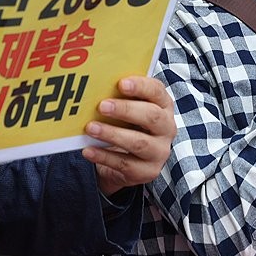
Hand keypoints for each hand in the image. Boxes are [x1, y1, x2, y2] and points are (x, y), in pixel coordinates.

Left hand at [83, 75, 175, 195]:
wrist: (131, 161)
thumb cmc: (129, 127)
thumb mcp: (130, 110)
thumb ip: (121, 98)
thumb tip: (97, 86)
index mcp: (164, 106)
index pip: (157, 92)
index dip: (141, 86)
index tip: (121, 83)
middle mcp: (167, 128)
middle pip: (152, 116)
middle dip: (126, 110)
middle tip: (102, 106)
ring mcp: (159, 152)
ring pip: (139, 143)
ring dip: (112, 134)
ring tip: (91, 128)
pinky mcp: (147, 172)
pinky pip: (125, 164)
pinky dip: (104, 156)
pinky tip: (88, 150)